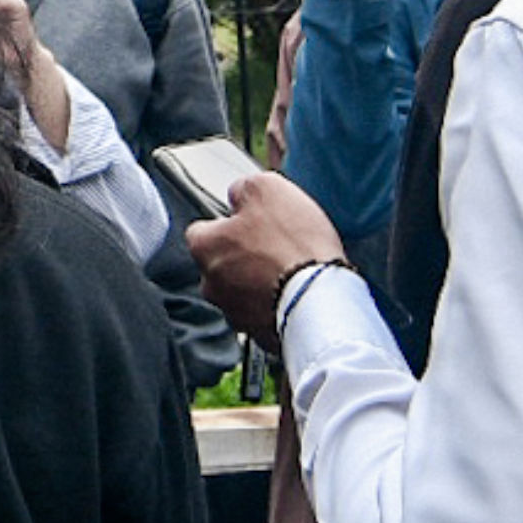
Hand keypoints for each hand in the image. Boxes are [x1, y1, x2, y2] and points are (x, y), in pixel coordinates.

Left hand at [187, 172, 346, 350]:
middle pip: (221, 263)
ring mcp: (234, 312)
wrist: (321, 297)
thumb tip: (238, 194)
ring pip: (241, 290)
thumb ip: (243, 188)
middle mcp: (210, 284)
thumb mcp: (266, 188)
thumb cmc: (294, 245)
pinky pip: (263, 313)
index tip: (249, 221)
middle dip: (243, 254)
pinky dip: (275, 304)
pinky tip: (296, 291)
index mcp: (204, 247)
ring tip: (290, 268)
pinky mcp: (259, 334)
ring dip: (259, 281)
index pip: (201, 230)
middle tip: (275, 244)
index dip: (228, 223)